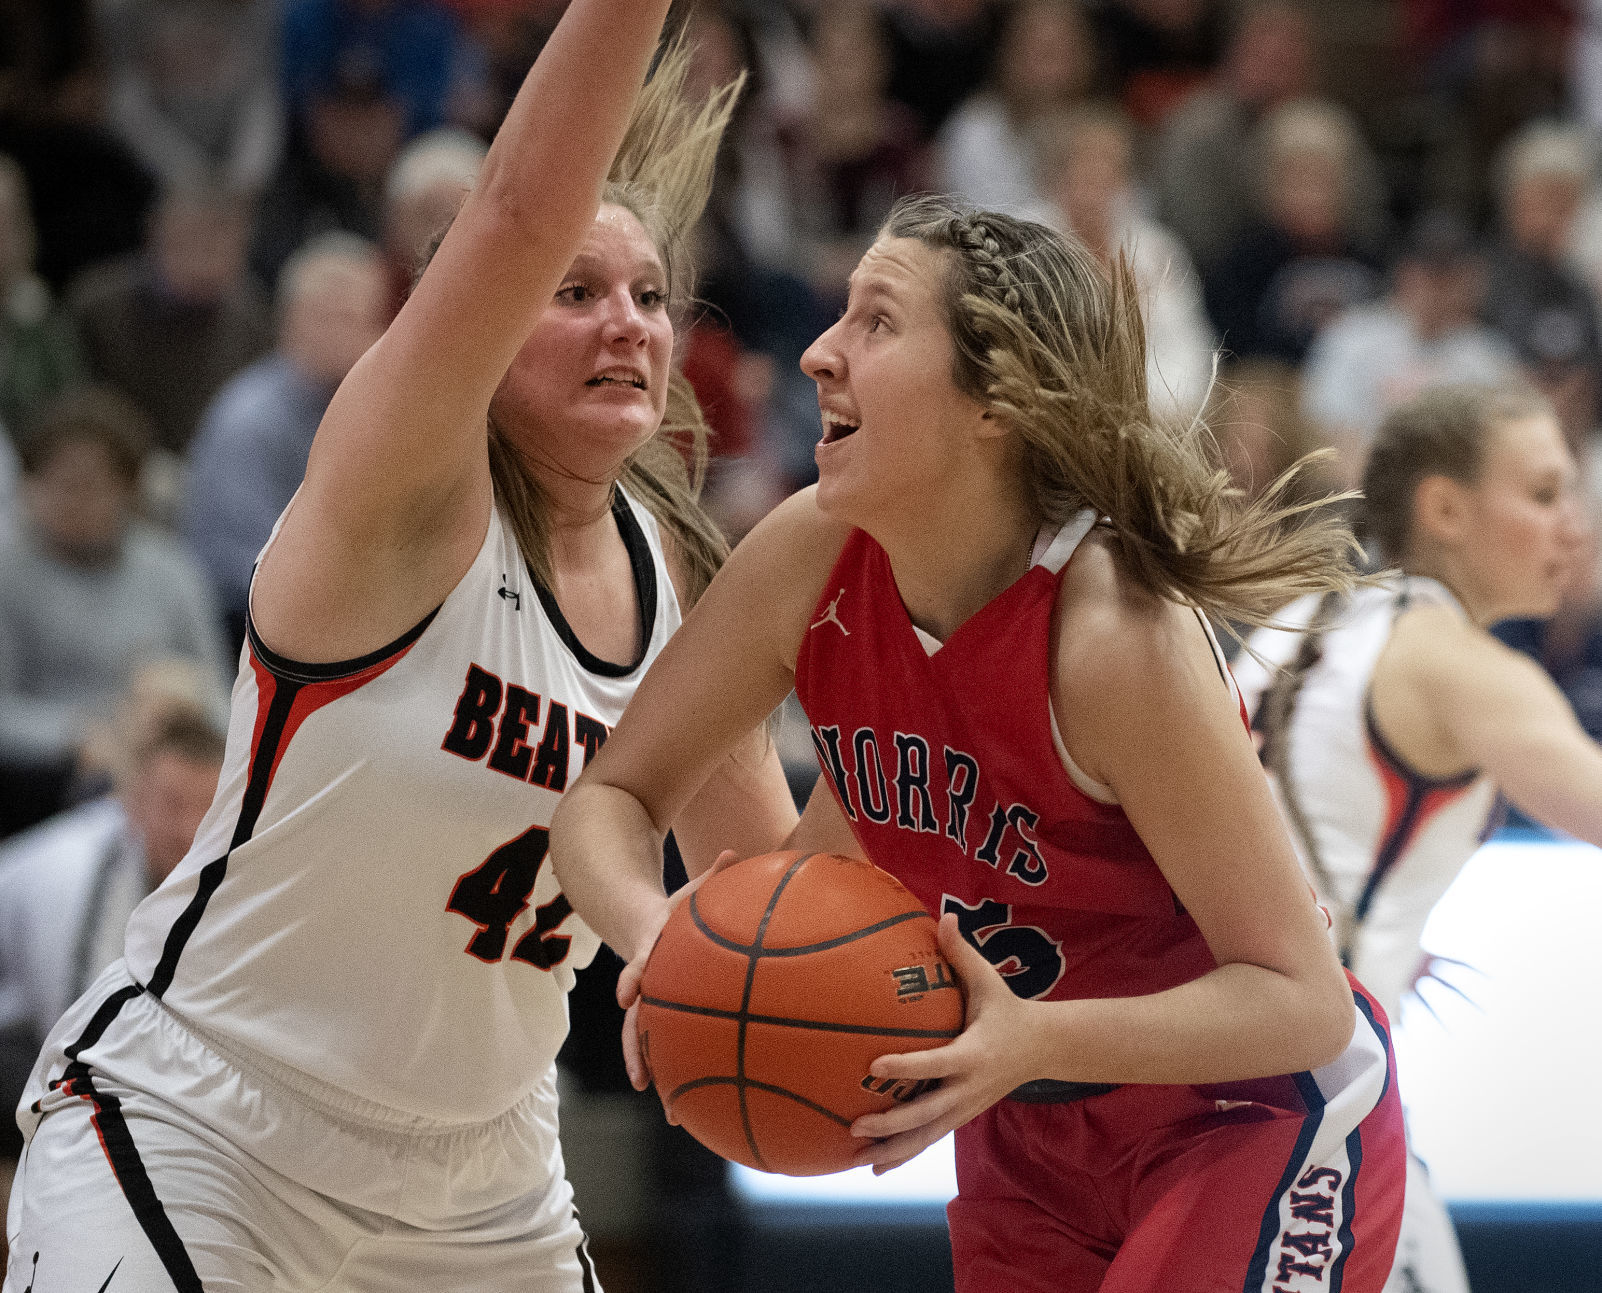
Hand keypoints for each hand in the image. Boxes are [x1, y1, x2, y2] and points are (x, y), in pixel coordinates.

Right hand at [618, 849, 742, 1093]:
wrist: (641, 926)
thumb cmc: (673, 910)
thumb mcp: (689, 892)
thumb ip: (712, 875)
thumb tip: (734, 851)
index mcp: (649, 953)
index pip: (637, 964)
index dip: (633, 976)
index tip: (630, 992)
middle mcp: (643, 985)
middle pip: (634, 1021)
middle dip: (637, 1049)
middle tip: (642, 1079)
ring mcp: (647, 1006)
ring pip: (646, 1043)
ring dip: (656, 1074)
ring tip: (672, 1110)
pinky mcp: (658, 1018)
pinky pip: (665, 1046)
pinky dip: (675, 1074)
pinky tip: (689, 1105)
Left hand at [848, 913, 1041, 1173]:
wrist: (1044, 1049)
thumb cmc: (1007, 1010)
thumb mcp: (990, 982)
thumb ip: (962, 953)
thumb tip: (944, 914)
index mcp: (974, 1054)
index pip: (936, 1063)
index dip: (907, 1067)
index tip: (875, 1065)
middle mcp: (969, 1087)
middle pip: (928, 1113)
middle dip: (892, 1122)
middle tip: (855, 1122)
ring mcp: (966, 1108)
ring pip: (927, 1136)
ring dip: (893, 1148)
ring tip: (856, 1155)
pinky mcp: (962, 1117)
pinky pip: (930, 1139)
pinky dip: (903, 1153)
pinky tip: (873, 1165)